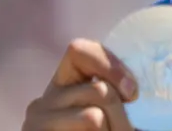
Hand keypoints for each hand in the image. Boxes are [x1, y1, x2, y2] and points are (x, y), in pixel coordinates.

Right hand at [22, 38, 137, 129]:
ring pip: (94, 117)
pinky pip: (86, 129)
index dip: (111, 66)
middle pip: (99, 91)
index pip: (80, 50)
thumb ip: (119, 93)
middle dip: (122, 115)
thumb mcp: (114, 112)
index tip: (134, 93)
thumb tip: (135, 89)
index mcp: (66, 84)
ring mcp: (36, 122)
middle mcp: (46, 100)